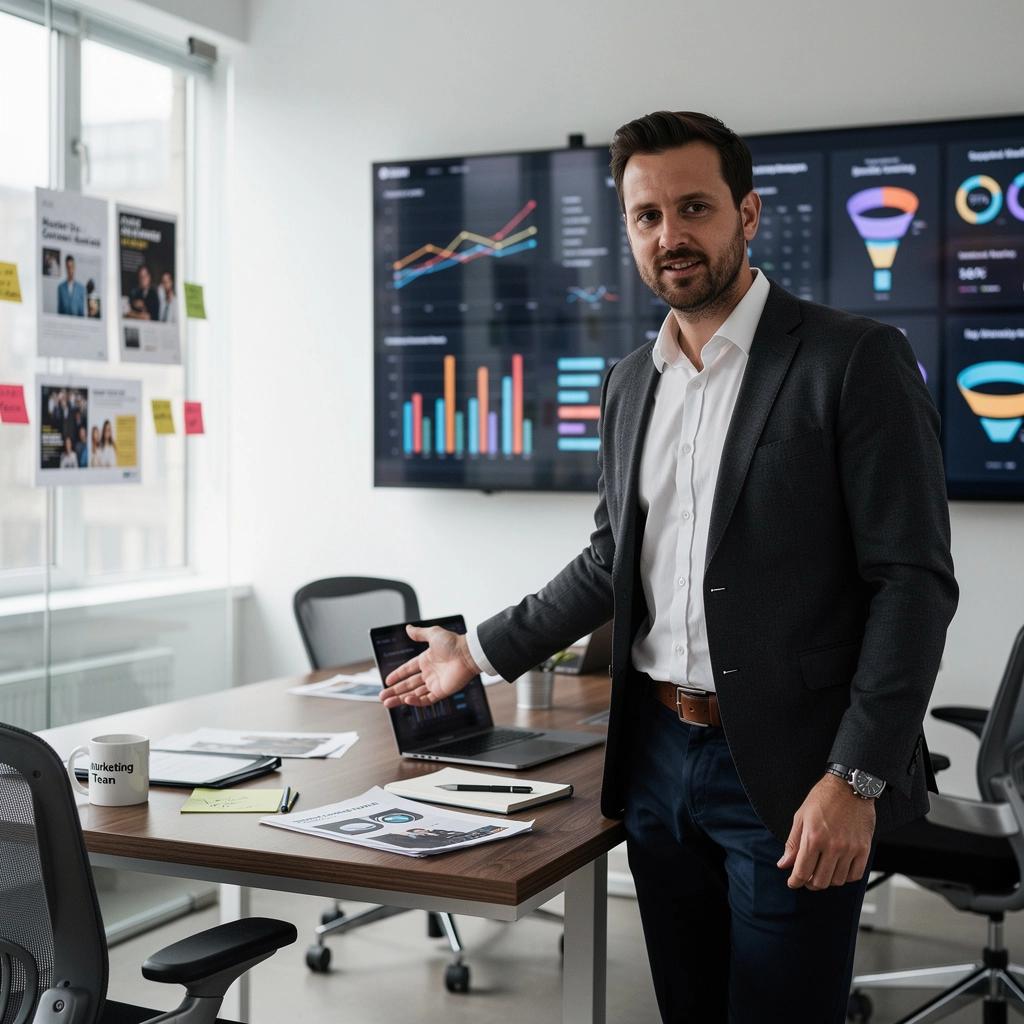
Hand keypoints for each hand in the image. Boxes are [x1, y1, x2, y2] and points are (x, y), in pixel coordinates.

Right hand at [379, 625, 480, 708]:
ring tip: (387, 703)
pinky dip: (416, 701)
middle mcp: (429, 673)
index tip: (387, 681)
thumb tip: (408, 628)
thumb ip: (419, 633)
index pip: (408, 669)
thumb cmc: (453, 643)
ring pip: (414, 694)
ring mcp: (435, 683)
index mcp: (426, 660)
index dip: (397, 675)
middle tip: (382, 697)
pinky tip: (406, 700)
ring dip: (400, 699)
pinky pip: (427, 699)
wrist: (468, 654)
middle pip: (408, 684)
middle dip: (394, 691)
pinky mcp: (441, 692)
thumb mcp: (433, 634)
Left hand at [777, 773, 874, 889]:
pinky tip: (839, 869)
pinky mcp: (864, 849)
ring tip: (822, 871)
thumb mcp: (801, 817)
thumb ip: (792, 843)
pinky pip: (855, 875)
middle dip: (810, 883)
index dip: (795, 881)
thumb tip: (784, 864)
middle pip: (820, 881)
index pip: (802, 872)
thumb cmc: (823, 798)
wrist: (849, 787)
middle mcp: (832, 846)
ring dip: (827, 880)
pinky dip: (845, 877)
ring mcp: (850, 849)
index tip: (793, 882)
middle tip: (807, 877)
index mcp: (813, 837)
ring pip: (837, 881)